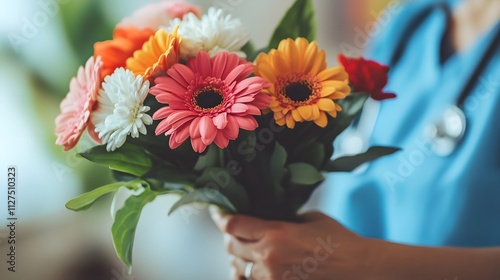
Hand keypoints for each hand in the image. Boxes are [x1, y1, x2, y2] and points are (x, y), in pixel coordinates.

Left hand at [210, 209, 376, 279]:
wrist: (359, 269)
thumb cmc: (339, 241)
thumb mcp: (310, 219)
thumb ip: (284, 218)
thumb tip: (269, 218)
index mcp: (276, 233)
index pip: (233, 225)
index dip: (220, 217)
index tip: (217, 212)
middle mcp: (269, 257)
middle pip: (230, 246)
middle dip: (228, 237)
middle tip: (231, 230)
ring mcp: (273, 278)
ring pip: (238, 269)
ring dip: (237, 259)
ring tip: (241, 252)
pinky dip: (246, 276)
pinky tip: (250, 270)